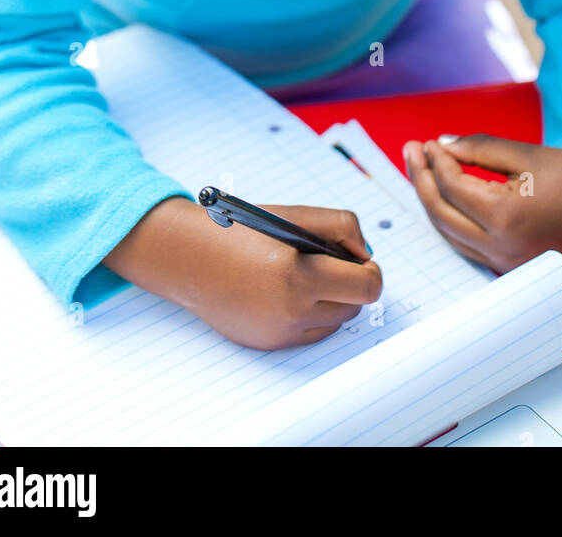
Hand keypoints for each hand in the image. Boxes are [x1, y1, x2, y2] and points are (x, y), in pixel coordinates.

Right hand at [103, 197, 382, 350]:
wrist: (190, 259)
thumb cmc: (240, 231)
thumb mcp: (294, 215)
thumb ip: (341, 226)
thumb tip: (365, 253)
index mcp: (298, 276)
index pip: (367, 287)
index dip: (371, 271)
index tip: (362, 260)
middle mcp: (290, 312)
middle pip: (354, 307)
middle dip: (350, 283)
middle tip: (333, 262)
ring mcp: (279, 334)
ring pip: (335, 323)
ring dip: (332, 300)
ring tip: (309, 274)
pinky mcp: (269, 345)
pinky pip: (310, 333)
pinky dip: (310, 314)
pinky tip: (289, 291)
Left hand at [402, 136, 561, 273]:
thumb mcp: (525, 153)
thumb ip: (478, 148)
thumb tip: (440, 146)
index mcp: (507, 216)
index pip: (453, 187)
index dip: (436, 161)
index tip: (427, 141)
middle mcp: (503, 248)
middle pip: (441, 214)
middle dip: (421, 180)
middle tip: (412, 151)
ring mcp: (505, 264)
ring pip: (449, 234)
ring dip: (431, 201)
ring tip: (421, 170)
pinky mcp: (510, 267)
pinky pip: (467, 245)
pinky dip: (450, 220)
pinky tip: (443, 195)